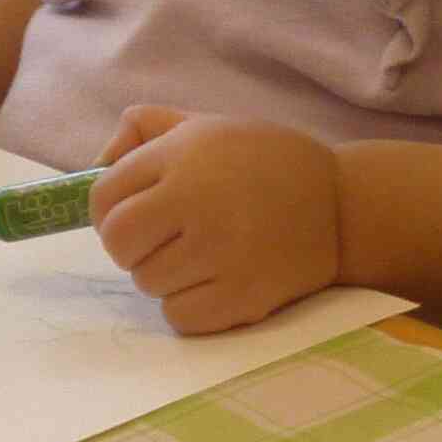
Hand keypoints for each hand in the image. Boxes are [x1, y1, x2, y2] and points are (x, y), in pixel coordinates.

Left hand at [91, 107, 342, 334]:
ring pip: (147, 283)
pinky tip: (218, 282)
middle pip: (118, 243)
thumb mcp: (208, 125)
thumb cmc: (269, 163)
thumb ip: (145, 129)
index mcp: (183, 155)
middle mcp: (196, 201)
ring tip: (204, 257)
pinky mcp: (241, 296)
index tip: (138, 214)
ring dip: (166, 276)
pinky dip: (191, 307)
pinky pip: (179, 316)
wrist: (346, 207)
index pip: (102, 197)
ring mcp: (219, 252)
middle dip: (134, 245)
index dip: (111, 209)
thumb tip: (95, 164)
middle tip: (168, 239)